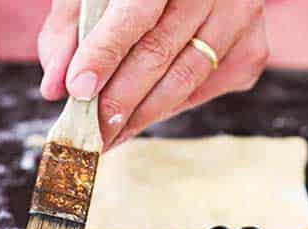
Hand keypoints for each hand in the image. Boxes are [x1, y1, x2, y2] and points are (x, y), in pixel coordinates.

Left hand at [38, 0, 268, 147]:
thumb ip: (71, 26)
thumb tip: (54, 85)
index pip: (136, 13)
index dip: (105, 53)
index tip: (77, 90)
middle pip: (160, 53)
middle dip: (119, 100)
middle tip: (89, 134)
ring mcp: (242, 16)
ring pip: (185, 79)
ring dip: (141, 115)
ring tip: (108, 137)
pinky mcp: (253, 49)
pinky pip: (206, 89)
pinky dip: (171, 106)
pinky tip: (143, 116)